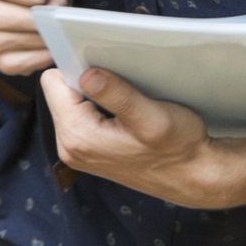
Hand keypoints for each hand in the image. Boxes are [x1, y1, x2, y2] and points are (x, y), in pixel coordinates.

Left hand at [40, 58, 242, 206]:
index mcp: (78, 136)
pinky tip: (124, 115)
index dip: (78, 68)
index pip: (54, 82)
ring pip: (70, 103)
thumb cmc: (178, 148)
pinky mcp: (87, 150)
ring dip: (94, 96)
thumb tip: (86, 74)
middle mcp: (69, 146)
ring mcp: (77, 150)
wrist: (191, 177)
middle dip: (86, 82)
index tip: (106, 71)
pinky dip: (99, 108)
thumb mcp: (153, 117)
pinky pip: (81, 116)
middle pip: (60, 91)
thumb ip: (118, 95)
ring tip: (126, 102)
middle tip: (121, 88)